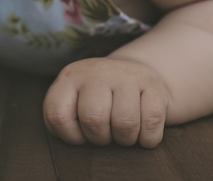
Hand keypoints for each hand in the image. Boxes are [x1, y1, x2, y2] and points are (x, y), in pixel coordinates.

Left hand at [43, 57, 169, 147]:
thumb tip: (71, 140)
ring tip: (123, 131)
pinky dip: (148, 138)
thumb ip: (63, 119)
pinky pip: (151, 123)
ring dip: (125, 140)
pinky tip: (143, 131)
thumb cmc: (97, 101)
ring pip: (124, 123)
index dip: (70, 136)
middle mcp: (97, 71)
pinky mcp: (153, 84)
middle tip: (106, 134)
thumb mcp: (73, 103)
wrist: (131, 75)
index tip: (81, 134)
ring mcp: (126, 75)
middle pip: (93, 120)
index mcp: (70, 78)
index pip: (58, 116)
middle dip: (100, 138)